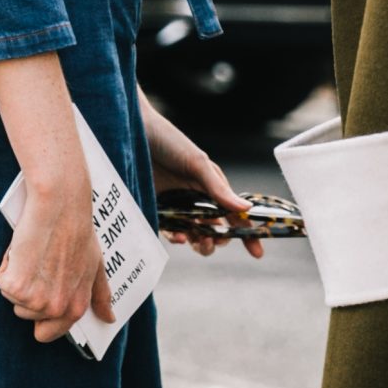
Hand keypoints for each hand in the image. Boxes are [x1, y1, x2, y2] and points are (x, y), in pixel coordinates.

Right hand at [0, 171, 112, 342]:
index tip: (37, 299)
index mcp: (75, 308)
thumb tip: (109, 319)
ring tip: (34, 254)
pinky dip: (6, 265)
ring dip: (17, 276)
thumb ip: (99, 295)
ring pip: (12, 298)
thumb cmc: (77, 231)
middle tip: (40, 264)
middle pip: (24, 314)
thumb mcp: (95, 266)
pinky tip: (22, 249)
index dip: (38, 319)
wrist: (60, 207)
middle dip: (27, 291)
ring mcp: (35, 300)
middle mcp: (56, 309)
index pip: (47, 334)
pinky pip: (1, 281)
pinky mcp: (16, 287)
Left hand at [141, 99, 265, 259]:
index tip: (257, 252)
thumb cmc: (169, 142)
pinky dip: (177, 238)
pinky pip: (171, 231)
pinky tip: (179, 237)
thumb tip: (246, 209)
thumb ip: (218, 189)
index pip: (234, 214)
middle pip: (215, 229)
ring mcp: (176, 206)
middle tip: (215, 240)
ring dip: (201, 243)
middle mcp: (196, 199)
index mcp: (212, 188)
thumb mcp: (197, 163)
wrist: (131, 134)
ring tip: (201, 243)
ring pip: (195, 235)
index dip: (247, 233)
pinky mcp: (157, 210)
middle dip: (219, 240)